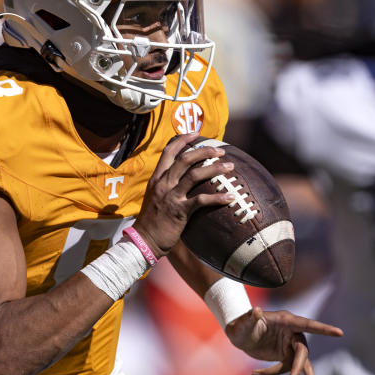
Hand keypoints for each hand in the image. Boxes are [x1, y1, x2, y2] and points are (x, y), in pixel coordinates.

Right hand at [133, 134, 233, 258]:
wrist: (144, 241)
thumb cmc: (153, 221)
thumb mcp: (156, 198)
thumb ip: (168, 186)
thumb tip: (183, 179)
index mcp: (157, 179)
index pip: (169, 152)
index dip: (183, 140)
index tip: (197, 134)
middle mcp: (163, 184)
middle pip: (185, 159)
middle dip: (204, 151)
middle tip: (221, 150)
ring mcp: (171, 197)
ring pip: (195, 175)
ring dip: (215, 169)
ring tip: (230, 166)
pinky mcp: (179, 211)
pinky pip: (201, 200)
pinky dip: (217, 198)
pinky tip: (230, 197)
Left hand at [225, 307, 342, 374]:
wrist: (238, 335)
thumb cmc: (240, 325)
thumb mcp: (242, 322)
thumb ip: (249, 317)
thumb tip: (255, 310)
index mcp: (286, 320)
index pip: (307, 324)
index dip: (323, 329)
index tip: (339, 333)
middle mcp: (291, 332)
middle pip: (303, 351)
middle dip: (298, 368)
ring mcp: (289, 344)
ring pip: (301, 362)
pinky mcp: (285, 355)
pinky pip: (287, 368)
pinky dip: (272, 373)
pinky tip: (255, 373)